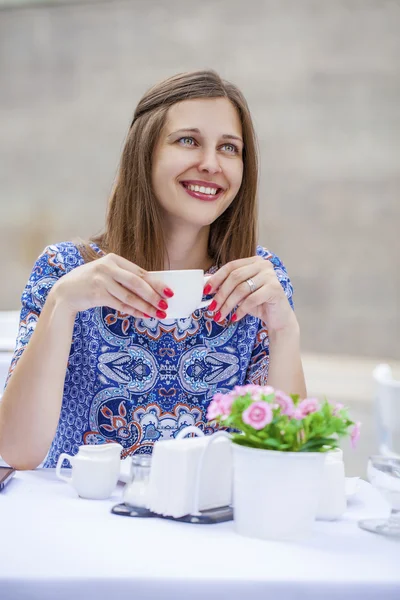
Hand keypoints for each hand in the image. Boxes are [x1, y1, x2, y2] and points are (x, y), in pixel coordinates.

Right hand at [50, 253, 173, 318]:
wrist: (64, 292)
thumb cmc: (90, 282)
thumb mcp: (107, 273)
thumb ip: (125, 277)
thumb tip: (151, 289)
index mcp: (114, 259)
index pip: (140, 272)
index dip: (156, 282)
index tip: (169, 291)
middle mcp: (107, 267)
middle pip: (137, 283)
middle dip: (153, 295)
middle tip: (166, 304)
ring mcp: (101, 281)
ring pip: (129, 296)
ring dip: (145, 307)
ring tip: (157, 314)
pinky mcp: (96, 294)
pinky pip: (120, 305)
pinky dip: (133, 311)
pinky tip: (143, 315)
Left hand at [204, 256, 295, 332]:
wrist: (278, 317)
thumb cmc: (258, 303)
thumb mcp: (240, 293)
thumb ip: (227, 285)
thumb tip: (206, 285)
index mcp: (254, 261)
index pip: (231, 266)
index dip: (216, 278)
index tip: (206, 291)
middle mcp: (263, 265)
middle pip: (235, 277)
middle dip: (221, 294)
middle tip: (212, 307)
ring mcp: (271, 276)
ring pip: (242, 289)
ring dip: (228, 304)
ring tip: (220, 315)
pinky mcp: (275, 289)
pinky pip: (251, 299)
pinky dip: (240, 310)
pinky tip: (235, 318)